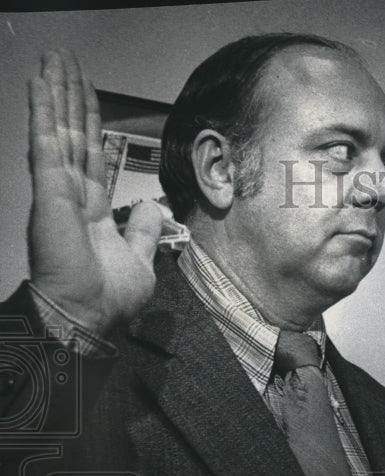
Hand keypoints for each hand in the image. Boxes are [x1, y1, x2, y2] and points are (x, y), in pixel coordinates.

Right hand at [28, 50, 161, 335]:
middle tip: (67, 63)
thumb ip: (144, 231)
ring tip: (55, 59)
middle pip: (74, 135)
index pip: (92, 158)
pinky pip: (46, 141)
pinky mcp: (49, 188)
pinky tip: (41, 82)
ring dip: (57, 92)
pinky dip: (44, 110)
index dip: (92, 128)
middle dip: (72, 98)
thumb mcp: (141, 261)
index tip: (91, 100)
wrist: (85, 316)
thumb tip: (152, 205)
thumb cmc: (109, 299)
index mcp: (94, 212)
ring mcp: (58, 189)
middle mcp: (73, 195)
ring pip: (59, 129)